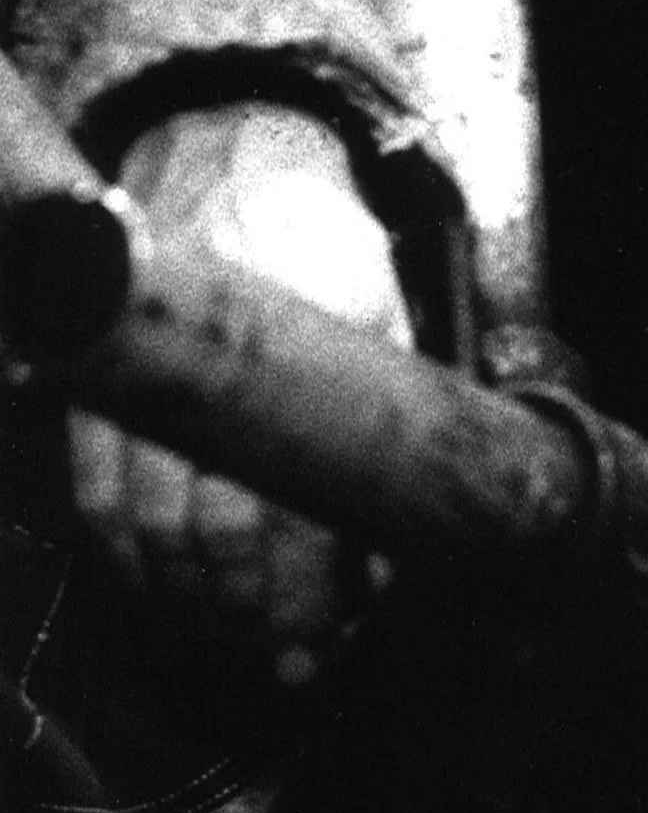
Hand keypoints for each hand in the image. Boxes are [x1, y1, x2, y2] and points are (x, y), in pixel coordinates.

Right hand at [68, 101, 410, 686]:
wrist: (228, 153)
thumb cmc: (320, 245)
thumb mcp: (381, 306)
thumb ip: (385, 419)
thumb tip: (386, 551)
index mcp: (318, 316)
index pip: (291, 493)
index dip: (304, 587)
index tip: (327, 638)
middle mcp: (223, 342)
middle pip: (215, 528)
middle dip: (253, 613)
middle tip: (290, 659)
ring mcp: (149, 362)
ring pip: (149, 529)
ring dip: (195, 605)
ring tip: (241, 639)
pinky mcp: (99, 379)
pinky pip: (96, 500)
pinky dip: (129, 563)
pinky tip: (168, 592)